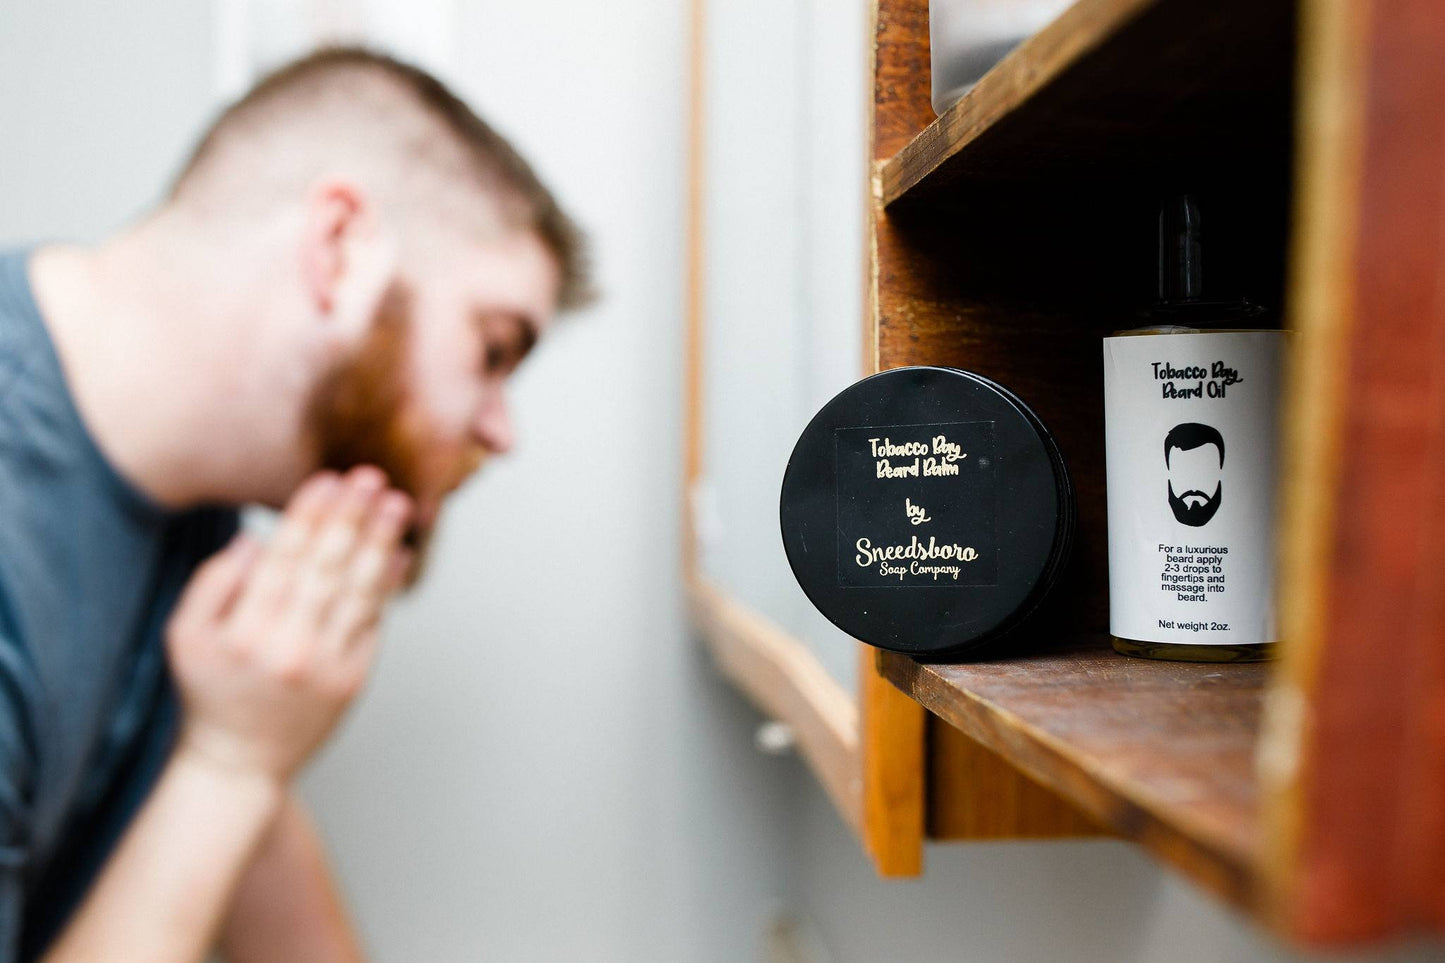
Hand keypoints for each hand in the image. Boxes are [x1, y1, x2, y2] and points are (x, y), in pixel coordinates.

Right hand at [166, 466, 412, 784]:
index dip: (310, 514)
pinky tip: (397, 557)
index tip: (329, 478)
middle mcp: (289, 646)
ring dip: (381, 544)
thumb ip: (214, 583)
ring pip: (359, 592)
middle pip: (328, 568)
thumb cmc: (210, 691)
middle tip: (372, 477)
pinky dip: (387, 588)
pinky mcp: (352, 682)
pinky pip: (373, 624)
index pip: (284, 558)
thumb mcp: (186, 636)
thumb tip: (257, 540)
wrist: (238, 762)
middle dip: (352, 517)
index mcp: (245, 631)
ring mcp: (326, 665)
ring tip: (396, 506)